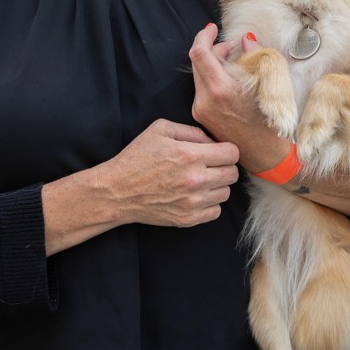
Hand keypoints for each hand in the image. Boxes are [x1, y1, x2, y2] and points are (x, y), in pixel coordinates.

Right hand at [103, 119, 238, 227]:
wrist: (116, 191)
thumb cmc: (137, 158)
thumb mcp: (160, 130)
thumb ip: (191, 131)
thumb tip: (213, 140)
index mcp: (190, 155)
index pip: (232, 153)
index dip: (226, 150)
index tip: (217, 152)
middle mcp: (195, 180)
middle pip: (233, 174)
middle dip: (223, 167)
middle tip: (209, 166)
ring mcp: (192, 202)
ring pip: (226, 193)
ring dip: (216, 186)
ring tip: (199, 181)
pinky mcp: (188, 218)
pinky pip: (215, 211)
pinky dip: (209, 204)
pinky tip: (195, 196)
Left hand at [189, 24, 290, 173]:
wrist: (268, 158)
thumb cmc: (274, 122)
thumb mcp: (271, 83)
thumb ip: (256, 56)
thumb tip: (245, 40)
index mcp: (220, 91)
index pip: (199, 54)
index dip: (203, 36)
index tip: (212, 28)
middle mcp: (205, 101)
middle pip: (198, 63)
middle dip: (212, 49)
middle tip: (231, 47)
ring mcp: (201, 112)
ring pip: (199, 77)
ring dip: (213, 65)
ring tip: (234, 64)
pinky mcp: (203, 119)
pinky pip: (202, 91)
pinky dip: (213, 80)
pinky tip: (231, 83)